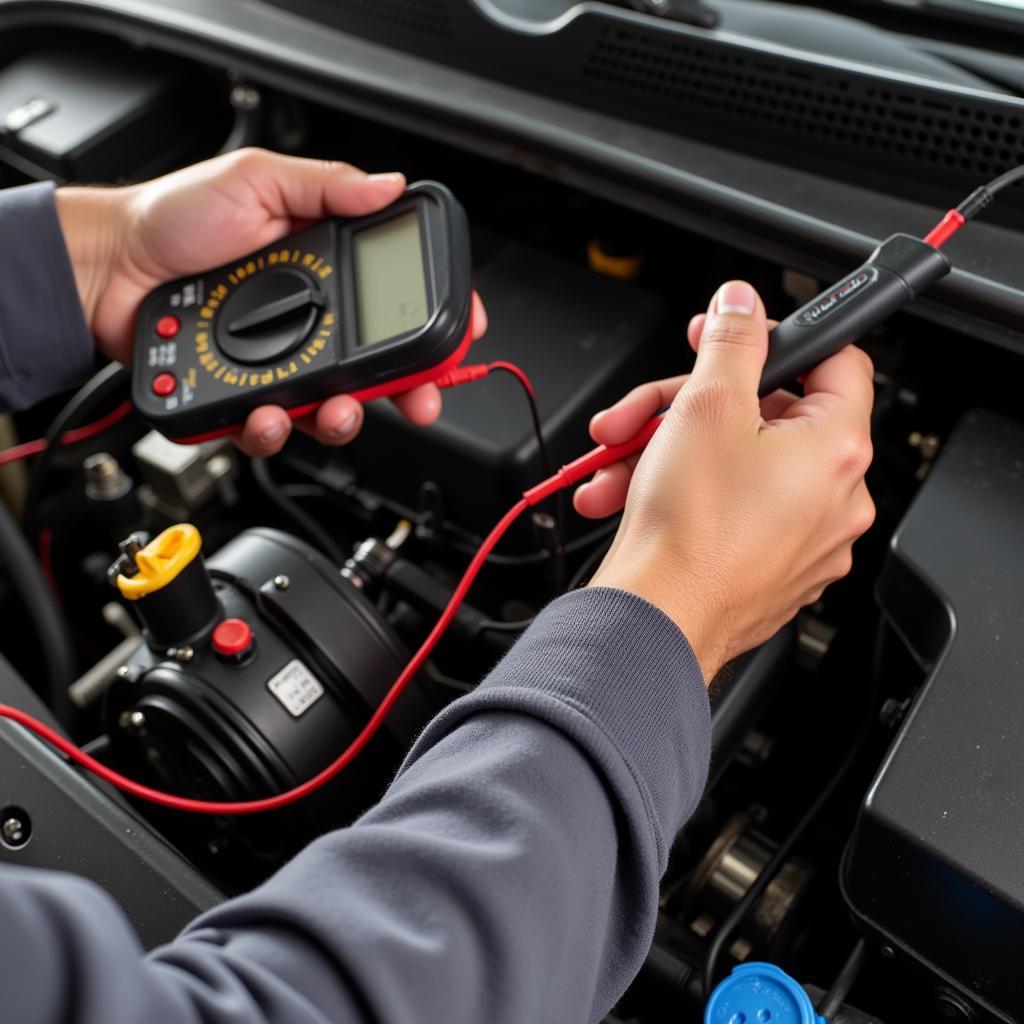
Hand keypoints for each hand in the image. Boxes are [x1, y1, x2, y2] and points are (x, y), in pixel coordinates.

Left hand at [55, 148, 486, 454]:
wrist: (107, 268)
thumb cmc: (172, 219)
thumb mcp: (258, 181)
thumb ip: (325, 186)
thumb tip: (388, 186)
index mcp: (325, 269)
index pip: (396, 299)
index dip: (435, 322)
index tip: (460, 335)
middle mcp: (310, 321)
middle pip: (380, 367)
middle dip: (409, 390)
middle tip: (419, 399)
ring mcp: (280, 362)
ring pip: (335, 407)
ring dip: (345, 418)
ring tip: (333, 409)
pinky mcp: (246, 397)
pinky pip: (276, 427)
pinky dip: (277, 431)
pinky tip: (267, 414)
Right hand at [578, 280, 875, 680]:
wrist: (656, 620)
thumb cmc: (690, 531)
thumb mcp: (706, 405)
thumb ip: (731, 342)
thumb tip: (741, 305)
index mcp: (837, 449)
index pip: (835, 360)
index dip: (779, 338)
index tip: (733, 338)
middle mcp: (834, 498)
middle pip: (764, 416)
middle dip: (686, 405)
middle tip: (643, 409)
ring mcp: (801, 540)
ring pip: (733, 464)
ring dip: (666, 451)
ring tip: (617, 461)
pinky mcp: (767, 568)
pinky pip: (726, 508)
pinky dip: (678, 493)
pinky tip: (625, 494)